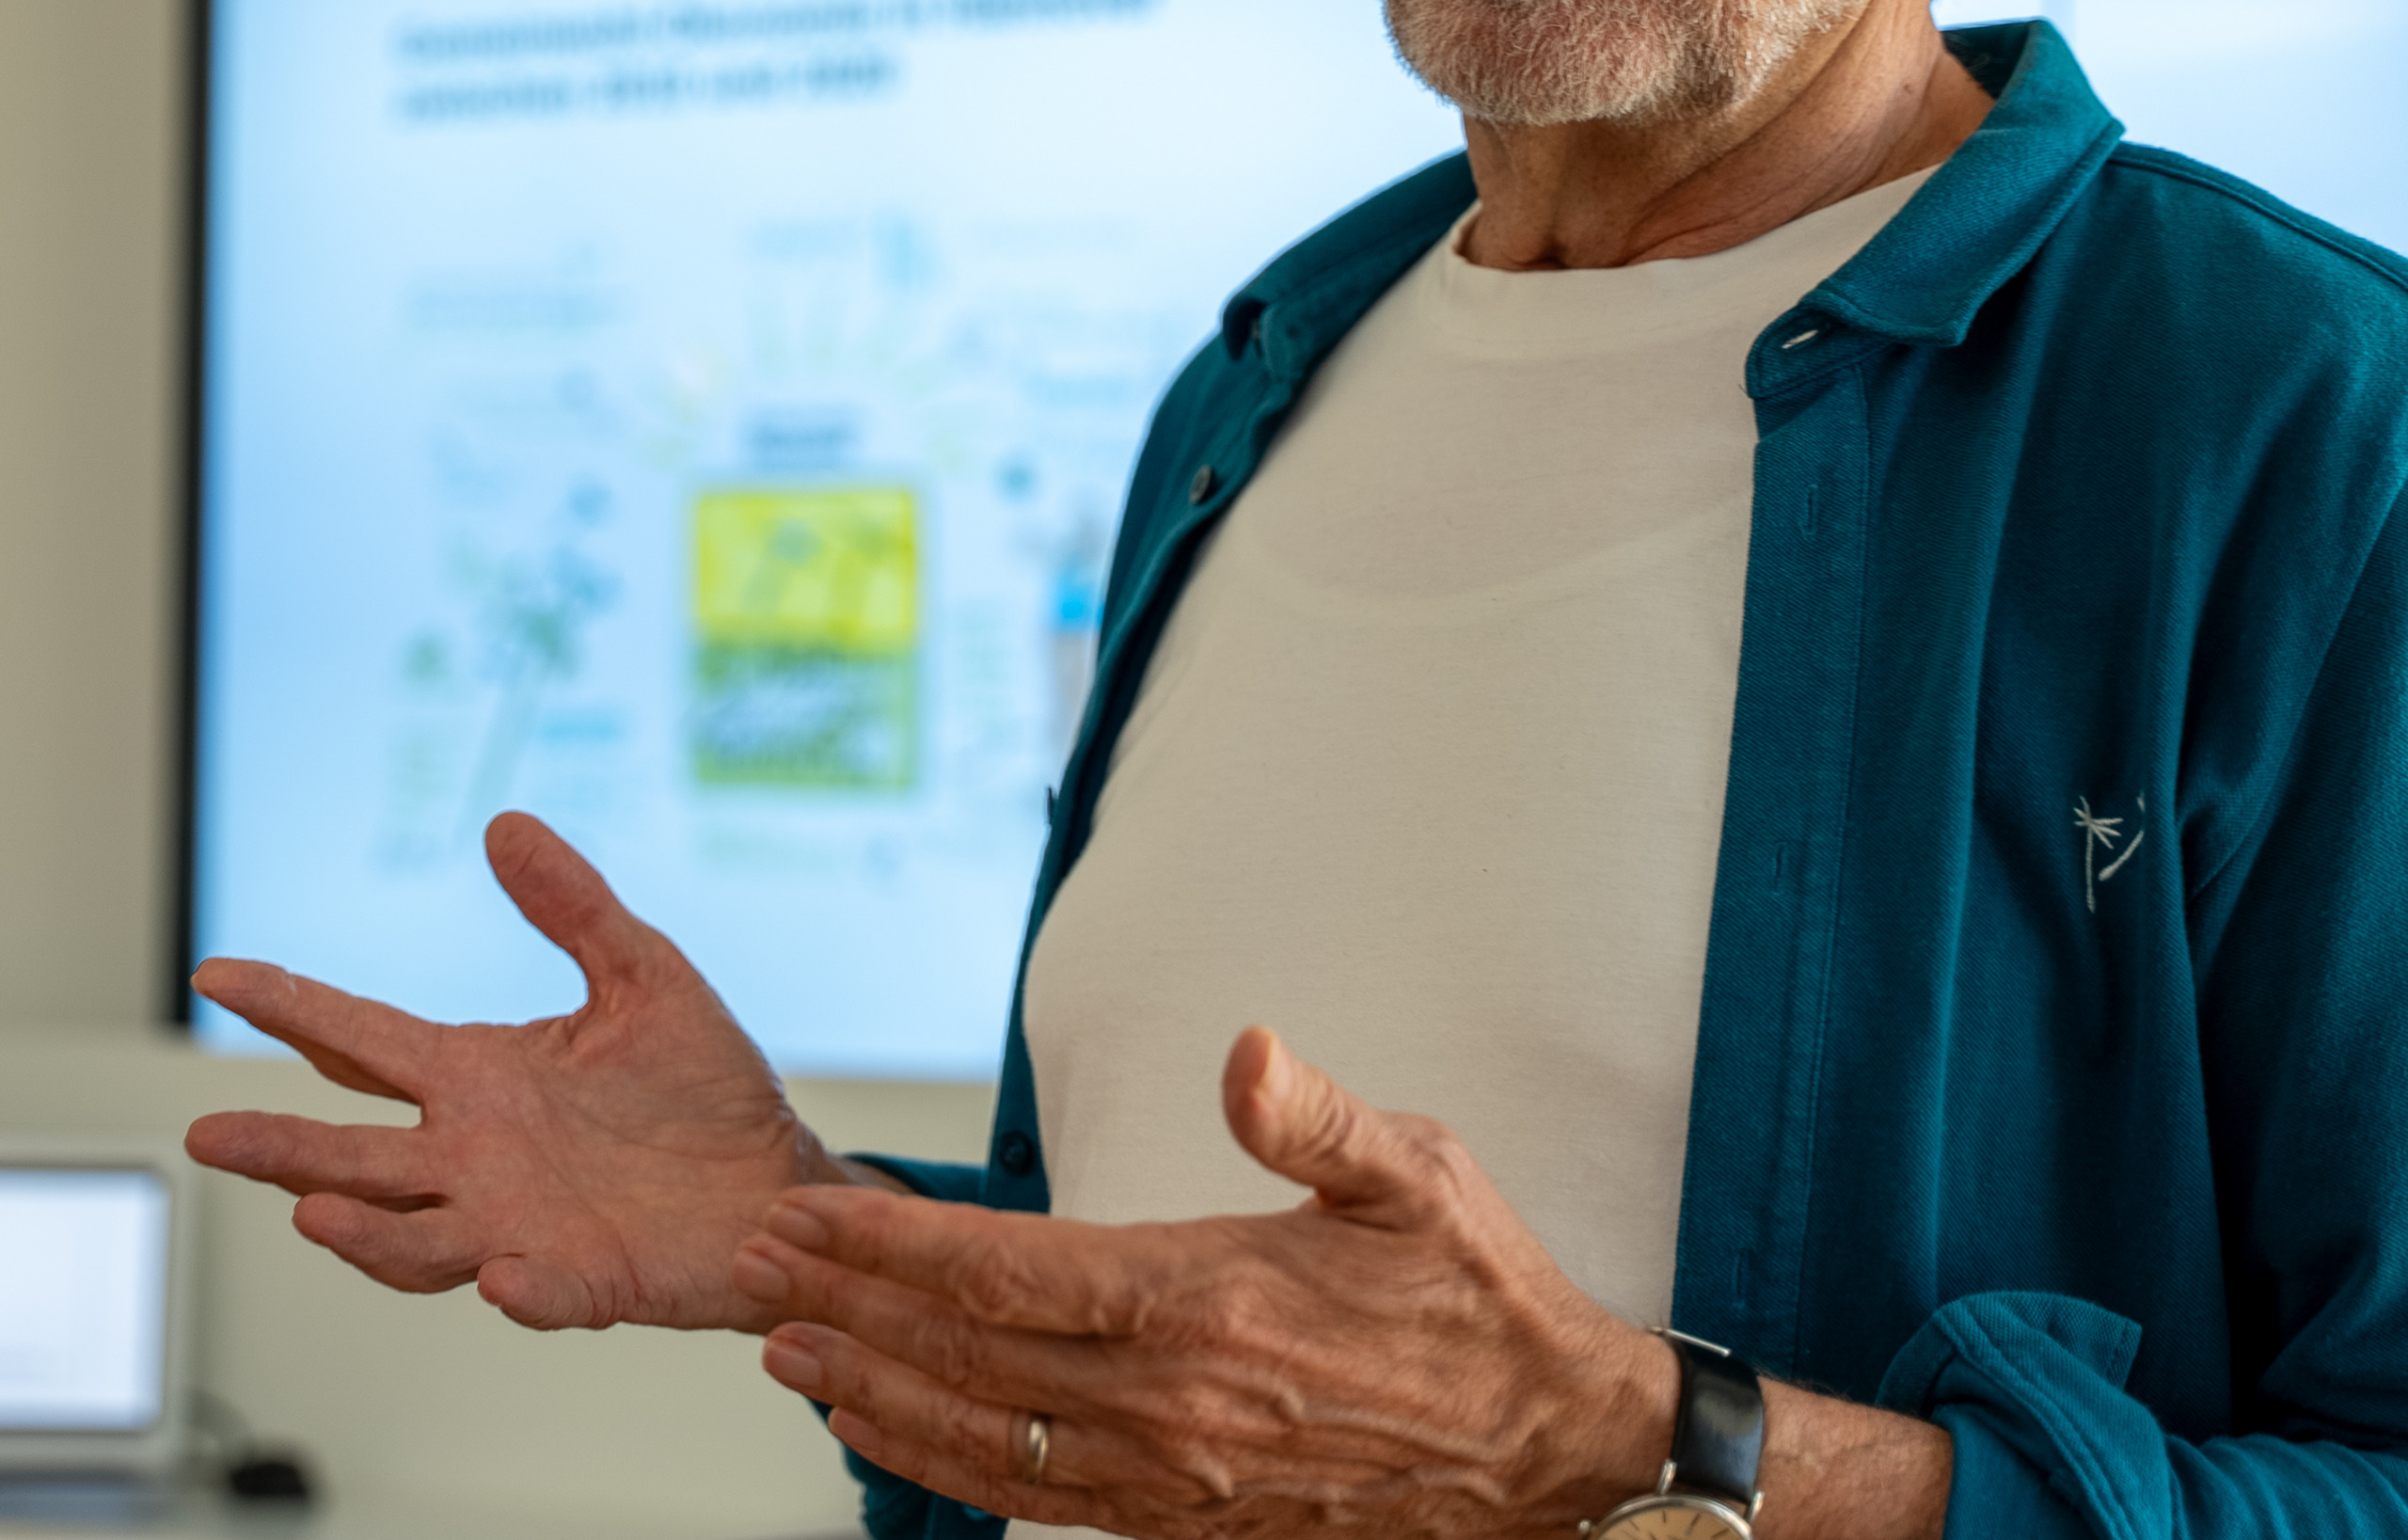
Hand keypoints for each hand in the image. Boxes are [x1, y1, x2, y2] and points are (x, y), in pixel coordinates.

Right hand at [186, 811, 863, 1332]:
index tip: (218, 973)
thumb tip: (503, 824)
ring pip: (416, 1237)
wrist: (774, 1175)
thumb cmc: (702, 1086)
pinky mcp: (584, 1278)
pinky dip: (519, 1291)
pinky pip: (540, 1292)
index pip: (366, 1040)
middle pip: (356, 1155)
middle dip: (281, 1147)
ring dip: (366, 1232)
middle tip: (207, 1133)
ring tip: (311, 1209)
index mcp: (483, 1077)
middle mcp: (479, 1156)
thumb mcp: (642, 973)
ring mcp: (520, 1224)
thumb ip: (573, 905)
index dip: (293, 1008)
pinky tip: (501, 1274)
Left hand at [731, 1026, 1668, 1539]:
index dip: (897, 1245)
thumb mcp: (1419, 1174)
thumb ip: (1318, 1116)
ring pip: (984, 1446)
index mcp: (1212, 1302)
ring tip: (788, 1354)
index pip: (1010, 1276)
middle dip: (849, 1310)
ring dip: (874, 1397)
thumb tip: (1245, 1050)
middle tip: (756, 1268)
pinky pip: (1038, 1503)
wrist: (1551, 1452)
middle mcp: (1175, 1405)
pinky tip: (895, 1437)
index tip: (814, 1210)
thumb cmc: (1478, 1293)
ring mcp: (1175, 1481)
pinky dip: (947, 1467)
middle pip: (968, 1361)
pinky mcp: (1189, 1525)